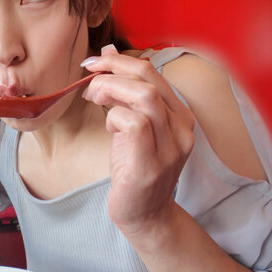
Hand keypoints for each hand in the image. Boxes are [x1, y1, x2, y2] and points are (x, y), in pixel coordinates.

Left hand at [81, 45, 194, 237]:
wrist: (145, 215)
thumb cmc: (135, 168)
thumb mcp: (131, 125)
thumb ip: (124, 94)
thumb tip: (108, 57)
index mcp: (179, 115)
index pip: (152, 73)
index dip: (119, 61)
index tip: (95, 63)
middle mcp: (181, 128)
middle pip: (148, 79)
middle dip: (112, 71)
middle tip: (89, 81)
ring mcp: (170, 147)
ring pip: (144, 98)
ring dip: (111, 90)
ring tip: (94, 99)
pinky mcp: (151, 165)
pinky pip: (135, 125)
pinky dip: (115, 117)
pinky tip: (109, 128)